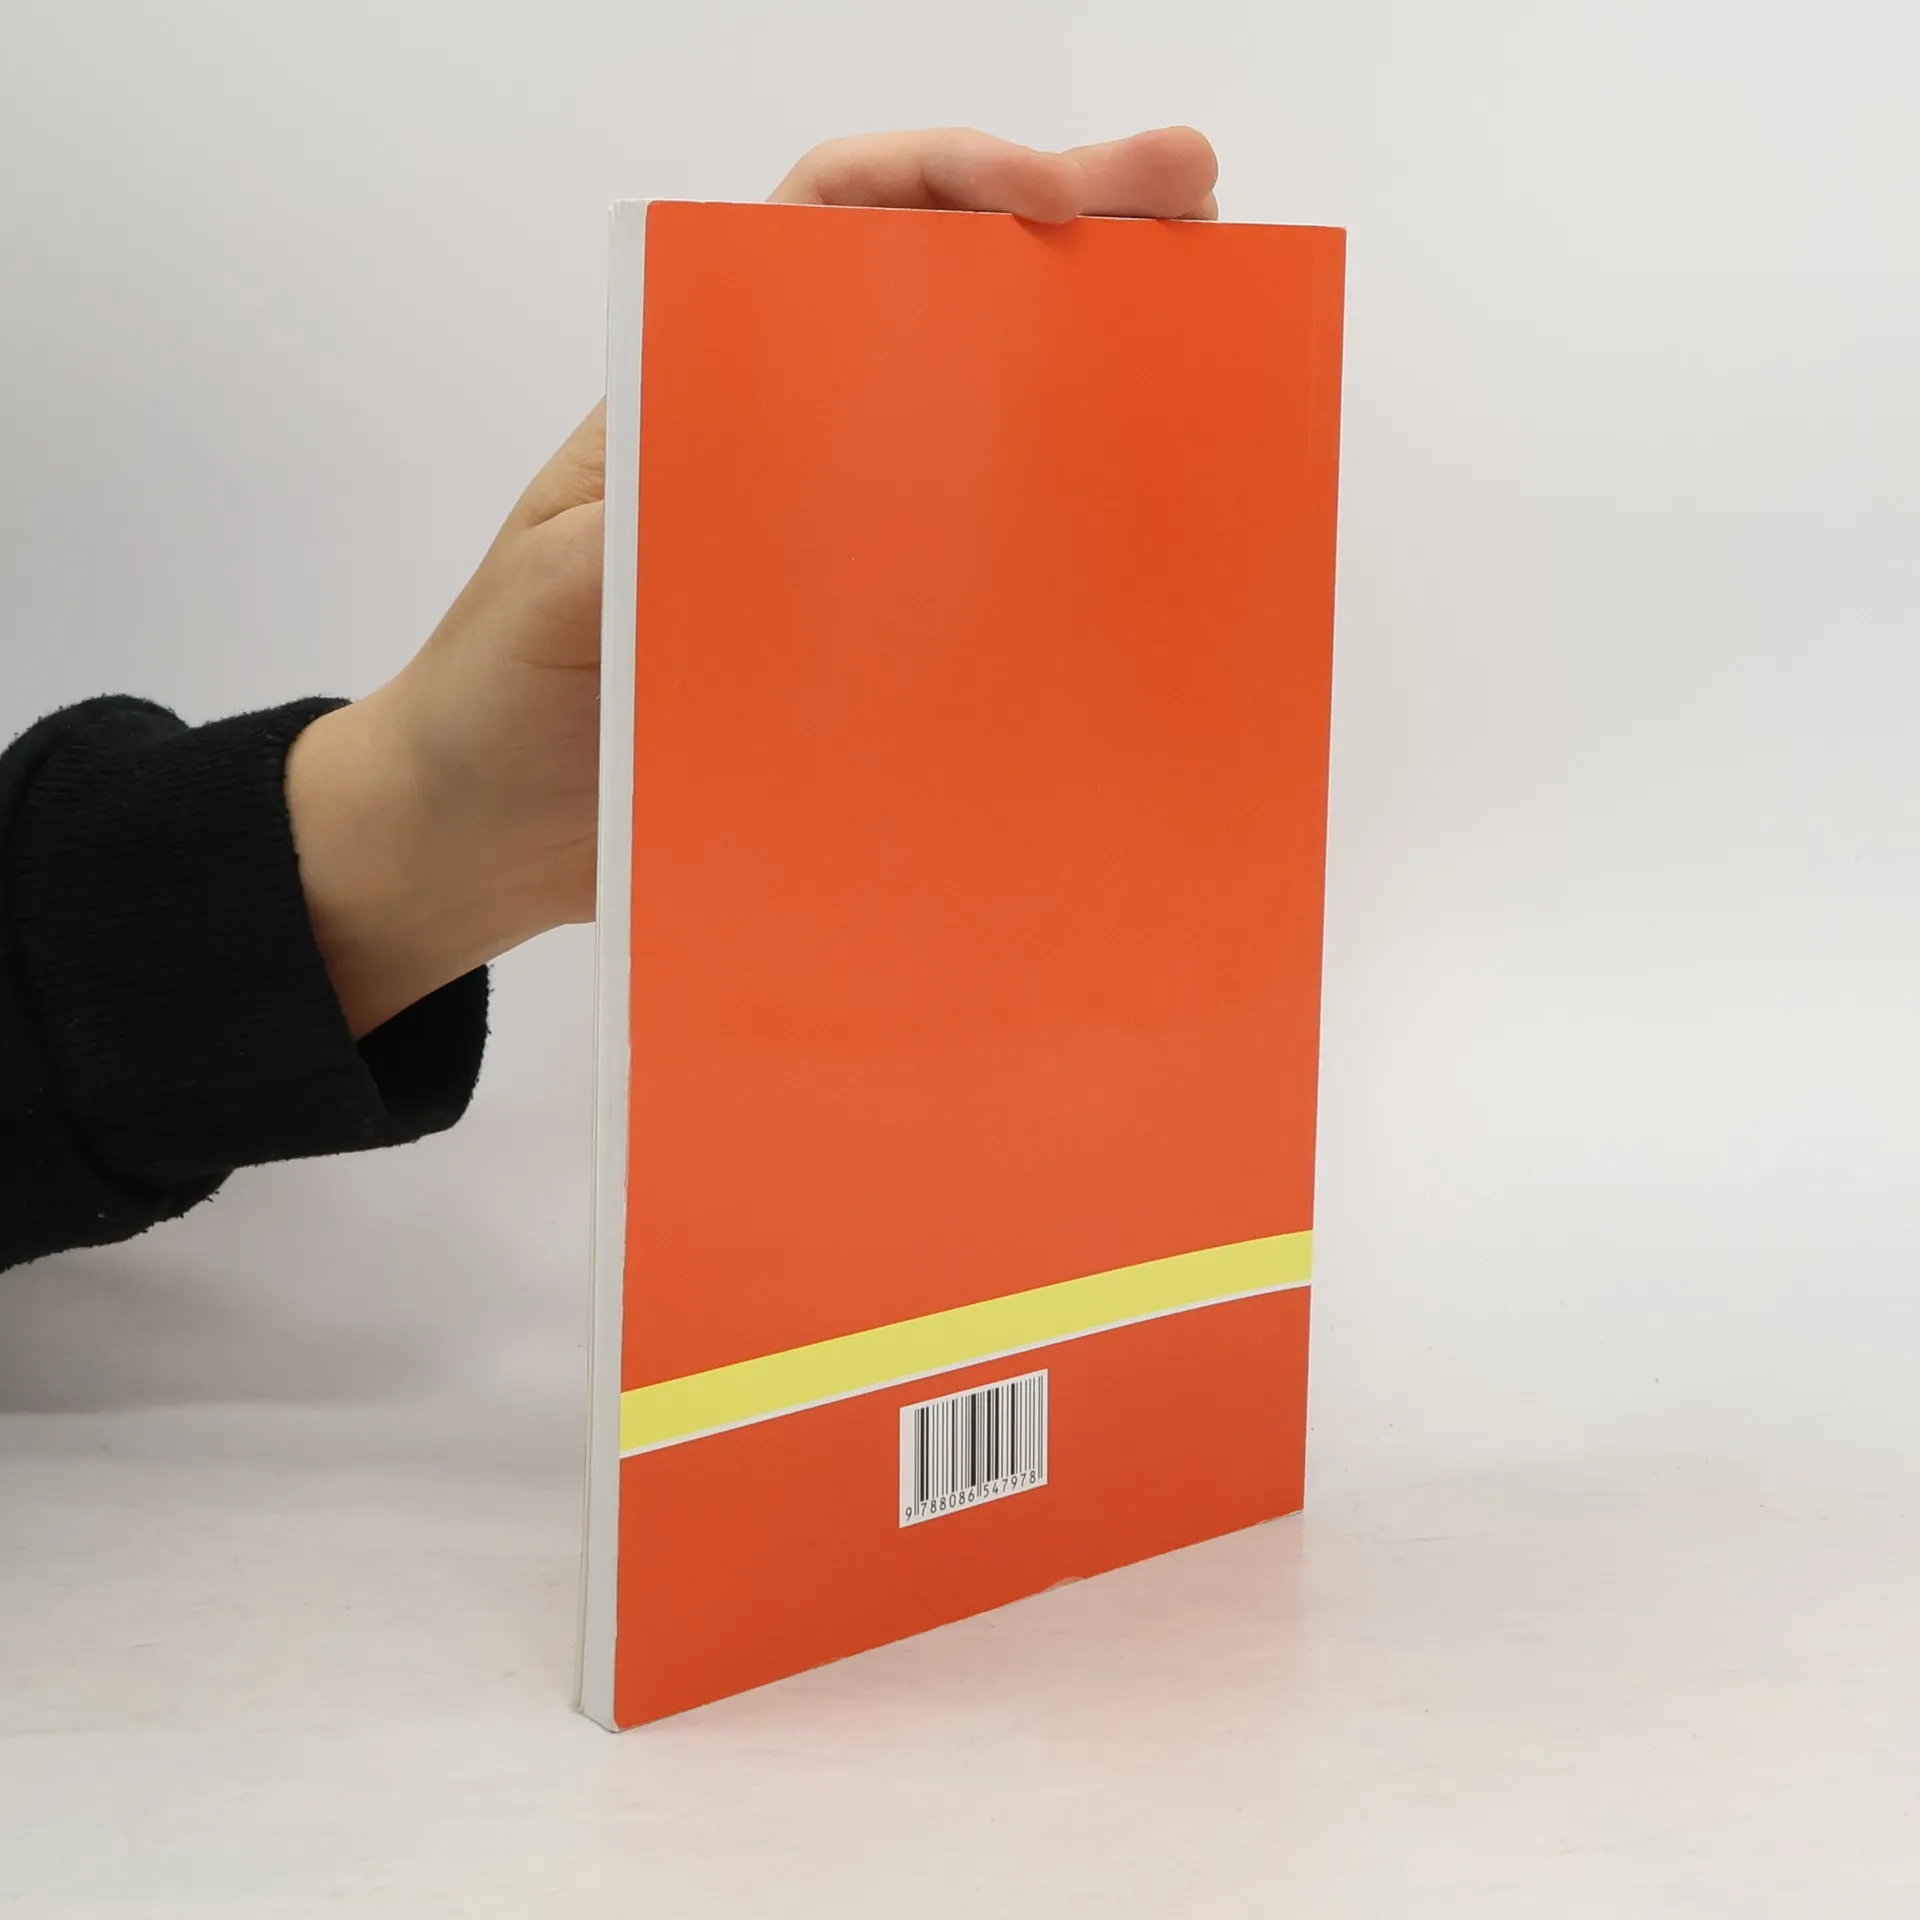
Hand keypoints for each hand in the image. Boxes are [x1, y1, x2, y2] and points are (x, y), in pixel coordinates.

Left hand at [286, 127, 1219, 1035]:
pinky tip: (1134, 544)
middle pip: (937, 298)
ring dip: (1086, 378)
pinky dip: (1052, 546)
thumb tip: (745, 501)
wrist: (491, 837)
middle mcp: (784, 445)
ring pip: (976, 428)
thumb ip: (633, 542)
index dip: (942, 177)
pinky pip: (973, 577)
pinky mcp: (862, 644)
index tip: (1045, 188)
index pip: (829, 223)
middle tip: (1192, 199)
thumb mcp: (550, 599)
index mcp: (699, 389)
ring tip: (1212, 344)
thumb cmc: (497, 697)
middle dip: (1067, 229)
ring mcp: (835, 545)